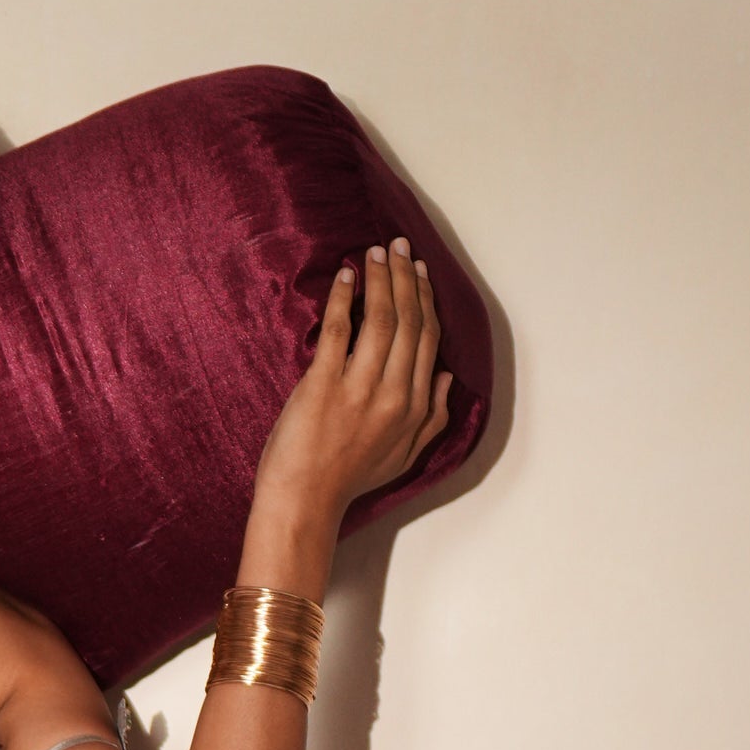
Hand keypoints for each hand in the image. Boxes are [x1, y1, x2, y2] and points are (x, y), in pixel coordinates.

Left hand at [238, 238, 449, 590]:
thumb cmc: (348, 480)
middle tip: (398, 246)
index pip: (427, 339)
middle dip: (405, 277)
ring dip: (380, 279)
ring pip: (381, 319)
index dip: (425, 300)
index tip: (419, 272)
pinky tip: (345, 277)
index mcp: (414, 407)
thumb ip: (432, 418)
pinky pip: (339, 330)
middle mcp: (394, 394)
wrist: (303, 503)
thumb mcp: (404, 457)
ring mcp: (359, 389)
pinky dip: (344, 298)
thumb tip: (446, 379)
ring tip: (375, 252)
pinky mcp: (323, 385)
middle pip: (409, 321)